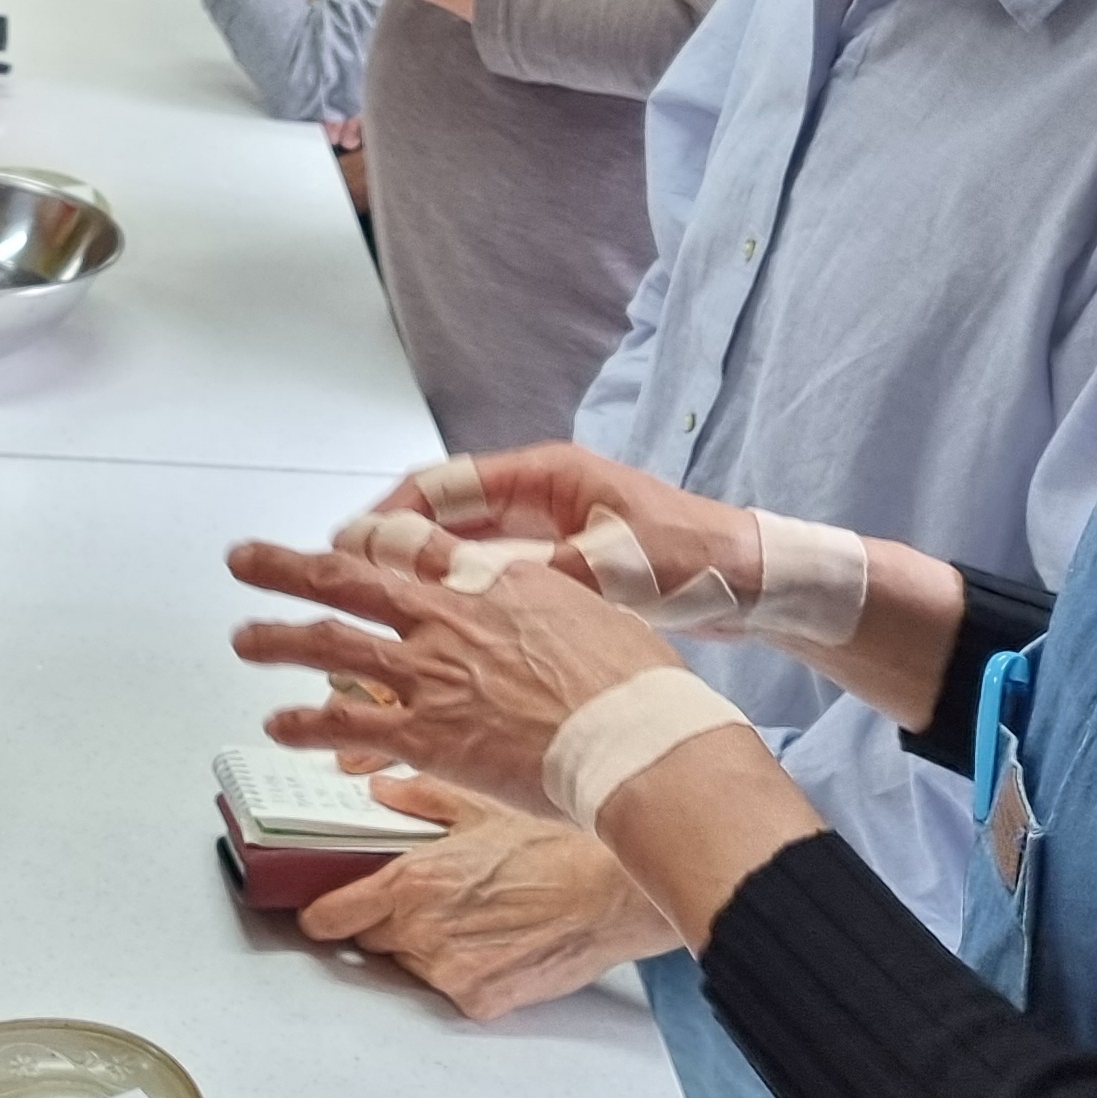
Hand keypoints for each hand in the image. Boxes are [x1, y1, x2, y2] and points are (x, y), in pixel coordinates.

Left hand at [227, 533, 681, 815]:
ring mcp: (432, 674)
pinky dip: (307, 724)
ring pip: (331, 644)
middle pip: (349, 577)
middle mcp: (450, 617)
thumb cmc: (637, 686)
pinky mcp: (427, 735)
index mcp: (493, 580)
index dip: (369, 539)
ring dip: (278, 639)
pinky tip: (280, 724)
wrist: (636, 740)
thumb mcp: (595, 612)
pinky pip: (348, 726)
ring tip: (244, 638)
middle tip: (244, 558)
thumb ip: (547, 605)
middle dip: (287, 566)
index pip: (414, 545)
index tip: (342, 536)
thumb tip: (542, 607)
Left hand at [301, 778, 680, 1016]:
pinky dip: (461, 971)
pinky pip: (448, 990)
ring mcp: (449, 972)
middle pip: (369, 941)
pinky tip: (492, 944)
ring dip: (423, 948)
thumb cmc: (552, 848)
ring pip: (408, 966)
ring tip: (469, 918)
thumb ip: (419, 800)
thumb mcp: (480, 807)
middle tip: (421, 904)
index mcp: (412, 882)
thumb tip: (380, 792)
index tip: (318, 912)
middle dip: (384, 923)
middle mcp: (422, 931)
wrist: (608, 895)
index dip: (320, 914)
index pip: (331, 916)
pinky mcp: (479, 1001)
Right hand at [368, 443, 769, 608]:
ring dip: (420, 569)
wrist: (754, 583)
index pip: (448, 483)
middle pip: (445, 511)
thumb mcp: (613, 566)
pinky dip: (457, 591)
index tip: (352, 541)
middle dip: (394, 541)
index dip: (395, 513)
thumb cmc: (695, 559)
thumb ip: (538, 572)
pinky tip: (433, 623)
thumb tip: (468, 586)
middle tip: (342, 574)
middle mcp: (540, 494)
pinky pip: (490, 572)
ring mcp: (548, 529)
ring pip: (462, 545)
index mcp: (547, 474)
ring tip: (374, 602)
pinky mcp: (560, 564)